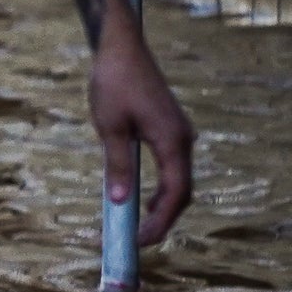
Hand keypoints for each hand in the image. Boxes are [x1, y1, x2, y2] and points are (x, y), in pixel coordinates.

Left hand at [91, 23, 194, 246]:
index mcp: (172, 141)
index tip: (141, 242)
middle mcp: (182, 140)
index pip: (175, 193)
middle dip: (161, 219)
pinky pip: (169, 167)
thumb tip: (120, 201)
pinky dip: (158, 187)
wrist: (121, 49)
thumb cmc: (113, 83)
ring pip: (176, 180)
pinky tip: (140, 199)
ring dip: (160, 205)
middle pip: (180, 191)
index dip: (160, 221)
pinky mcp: (168, 130)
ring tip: (136, 227)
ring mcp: (177, 135)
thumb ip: (116, 165)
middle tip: (137, 242)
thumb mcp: (109, 127)